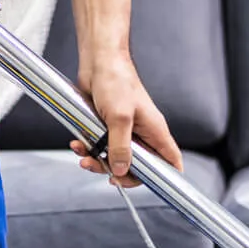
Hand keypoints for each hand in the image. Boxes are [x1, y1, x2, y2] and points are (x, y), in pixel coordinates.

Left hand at [70, 53, 182, 188]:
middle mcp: (142, 134)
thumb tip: (121, 170)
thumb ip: (120, 146)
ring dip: (98, 161)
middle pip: (139, 167)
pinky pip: (100, 147)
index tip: (148, 186)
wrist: (98, 61)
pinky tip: (78, 143)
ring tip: (84, 156)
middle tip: (103, 172)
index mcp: (155, 131)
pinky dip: (88, 149)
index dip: (166, 177)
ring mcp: (125, 131)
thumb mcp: (119, 117)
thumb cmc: (116, 80)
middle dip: (119, 173)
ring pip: (115, 159)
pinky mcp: (107, 127)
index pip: (170, 161)